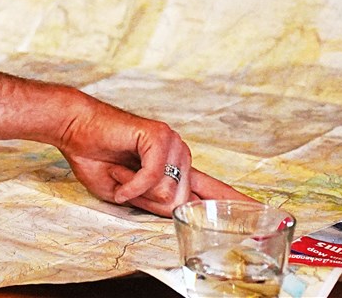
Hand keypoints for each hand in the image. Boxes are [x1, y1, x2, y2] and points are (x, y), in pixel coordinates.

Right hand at [0, 68, 254, 216]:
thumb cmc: (95, 158)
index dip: (238, 203)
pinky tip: (119, 172)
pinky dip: (131, 183)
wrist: (74, 129)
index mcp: (176, 168)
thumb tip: (178, 208)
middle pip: (181, 206)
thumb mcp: (127, 194)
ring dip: (136, 190)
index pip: (215, 189)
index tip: (268, 213)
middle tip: (123, 180)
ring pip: (169, 195)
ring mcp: (173, 144)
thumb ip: (155, 203)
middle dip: (147, 202)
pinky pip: (154, 179)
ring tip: (120, 168)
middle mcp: (181, 155)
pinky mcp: (160, 137)